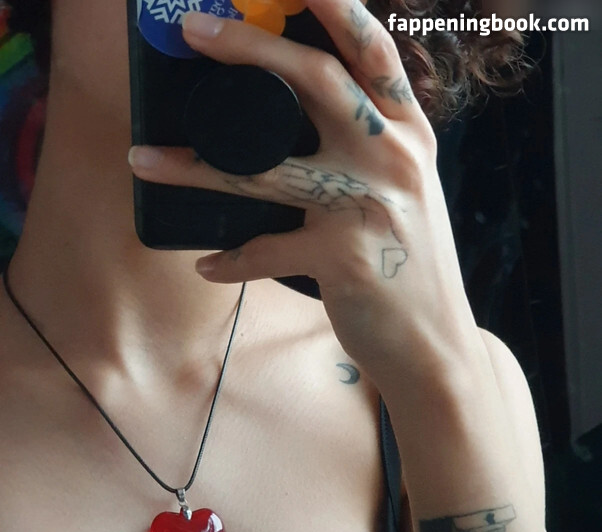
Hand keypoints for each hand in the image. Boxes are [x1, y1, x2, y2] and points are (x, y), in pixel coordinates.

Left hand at [129, 0, 480, 385]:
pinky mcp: (342, 258)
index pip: (372, 51)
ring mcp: (369, 205)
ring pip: (264, 169)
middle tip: (193, 31)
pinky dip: (230, 261)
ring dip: (193, 166)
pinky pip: (264, 251)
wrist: (433, 344)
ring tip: (140, 158)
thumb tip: (293, 123)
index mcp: (410, 134)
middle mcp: (394, 157)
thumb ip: (369, 149)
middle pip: (317, 80)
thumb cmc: (408, 267)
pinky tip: (207, 265)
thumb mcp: (405, 193)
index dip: (333, 5)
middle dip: (249, 47)